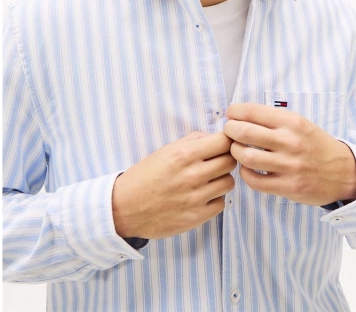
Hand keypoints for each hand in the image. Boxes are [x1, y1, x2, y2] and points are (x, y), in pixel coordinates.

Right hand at [112, 131, 235, 238]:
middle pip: (230, 161)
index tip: (223, 144)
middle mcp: (192, 175)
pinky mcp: (196, 217)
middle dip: (226, 158)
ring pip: (229, 182)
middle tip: (215, 162)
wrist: (125, 207)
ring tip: (208, 180)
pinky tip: (203, 196)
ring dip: (222, 179)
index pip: (224, 141)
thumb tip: (216, 138)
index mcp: (184, 155)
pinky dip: (215, 199)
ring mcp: (196, 198)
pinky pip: (221, 203)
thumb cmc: (146, 175)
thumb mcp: (166, 150)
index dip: (227, 141)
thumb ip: (193, 141)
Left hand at [223, 103, 355, 205]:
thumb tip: (240, 115)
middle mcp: (290, 142)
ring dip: (235, 152)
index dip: (234, 112)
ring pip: (246, 157)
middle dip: (229, 130)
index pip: (252, 111)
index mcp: (292, 122)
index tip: (230, 114)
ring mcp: (289, 166)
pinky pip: (254, 180)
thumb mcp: (300, 123)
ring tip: (237, 150)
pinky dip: (245, 173)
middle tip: (228, 131)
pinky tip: (248, 168)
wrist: (344, 172)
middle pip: (244, 132)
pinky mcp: (288, 187)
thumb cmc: (316, 144)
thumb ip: (273, 119)